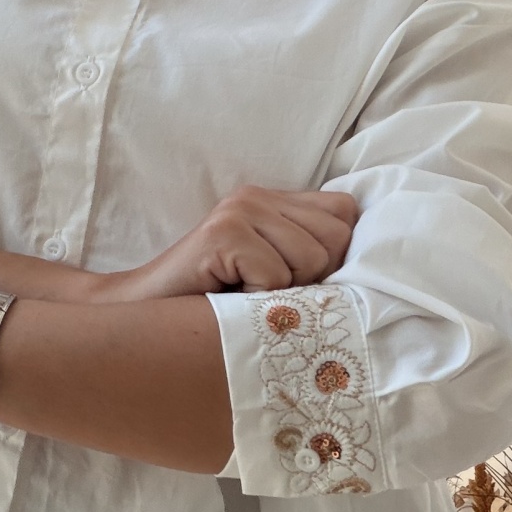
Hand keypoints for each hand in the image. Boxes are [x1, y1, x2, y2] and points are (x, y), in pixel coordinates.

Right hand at [97, 186, 358, 302]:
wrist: (139, 315)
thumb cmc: (210, 305)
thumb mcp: (269, 275)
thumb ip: (308, 256)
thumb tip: (372, 271)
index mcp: (274, 200)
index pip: (347, 214)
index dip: (334, 257)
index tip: (294, 281)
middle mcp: (257, 196)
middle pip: (338, 238)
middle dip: (312, 278)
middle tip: (265, 291)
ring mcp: (239, 211)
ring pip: (312, 258)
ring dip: (283, 293)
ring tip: (245, 294)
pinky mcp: (222, 233)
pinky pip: (276, 276)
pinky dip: (257, 300)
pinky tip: (228, 298)